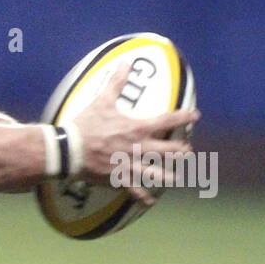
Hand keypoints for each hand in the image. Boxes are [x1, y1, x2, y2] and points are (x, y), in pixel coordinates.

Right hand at [67, 59, 199, 206]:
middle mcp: (138, 148)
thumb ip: (117, 82)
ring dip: (169, 176)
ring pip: (156, 174)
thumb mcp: (102, 100)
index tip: (195, 114)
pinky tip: (149, 201)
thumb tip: (125, 61)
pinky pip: (134, 190)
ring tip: (176, 178)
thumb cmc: (86, 124)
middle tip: (186, 151)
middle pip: (169, 151)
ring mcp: (129, 165)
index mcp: (138, 128)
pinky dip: (142, 196)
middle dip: (180, 151)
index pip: (168, 121)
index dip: (184, 116)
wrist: (69, 149)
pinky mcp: (118, 179)